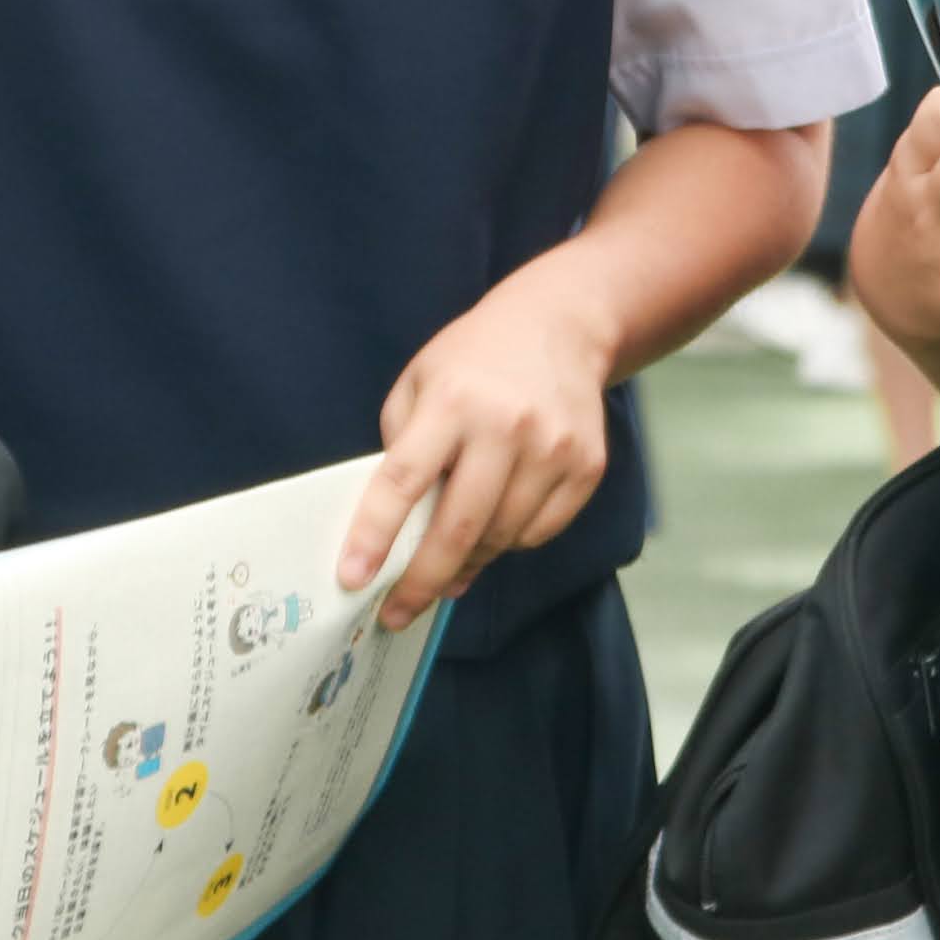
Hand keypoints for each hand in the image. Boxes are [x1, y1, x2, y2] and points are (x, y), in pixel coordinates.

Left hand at [341, 281, 618, 627]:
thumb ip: (402, 450)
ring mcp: (553, 448)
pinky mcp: (587, 466)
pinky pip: (539, 532)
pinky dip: (509, 542)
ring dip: (466, 563)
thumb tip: (397, 532)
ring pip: (501, 538)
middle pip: (457, 527)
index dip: (374, 535)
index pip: (403, 480)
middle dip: (420, 581)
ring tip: (446, 567)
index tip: (352, 578)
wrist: (562, 325)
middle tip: (395, 614)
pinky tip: (494, 527)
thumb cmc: (474, 360)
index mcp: (451, 402)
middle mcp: (506, 426)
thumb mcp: (419, 384)